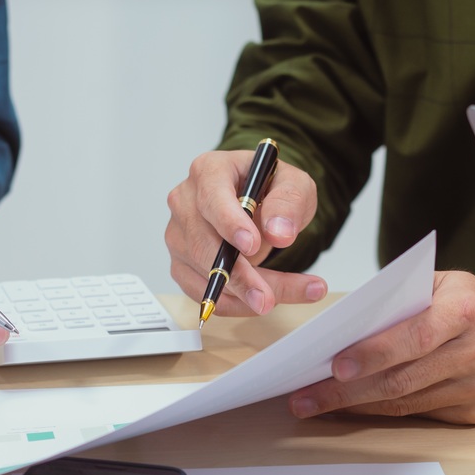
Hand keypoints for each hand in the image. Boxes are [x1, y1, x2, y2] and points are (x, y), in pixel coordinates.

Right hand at [164, 150, 328, 316]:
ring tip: (278, 298)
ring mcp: (180, 236)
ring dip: (243, 294)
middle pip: (203, 244)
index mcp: (209, 171)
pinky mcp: (182, 265)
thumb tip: (279, 232)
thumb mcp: (294, 185)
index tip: (251, 245)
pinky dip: (234, 304)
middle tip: (267, 297)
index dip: (230, 223)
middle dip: (239, 276)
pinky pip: (205, 293)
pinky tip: (260, 302)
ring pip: (205, 275)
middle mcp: (186, 202)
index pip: (212, 197)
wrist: (259, 203)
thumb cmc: (270, 189)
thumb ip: (289, 203)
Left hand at [287, 272, 474, 425]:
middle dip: (348, 390)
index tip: (335, 366)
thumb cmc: (469, 303)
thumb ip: (398, 302)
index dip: (374, 353)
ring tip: (316, 404)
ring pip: (407, 402)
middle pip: (404, 378)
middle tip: (306, 396)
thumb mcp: (440, 284)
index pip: (415, 336)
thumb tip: (342, 330)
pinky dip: (381, 411)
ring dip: (356, 405)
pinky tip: (352, 406)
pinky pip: (419, 415)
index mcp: (468, 309)